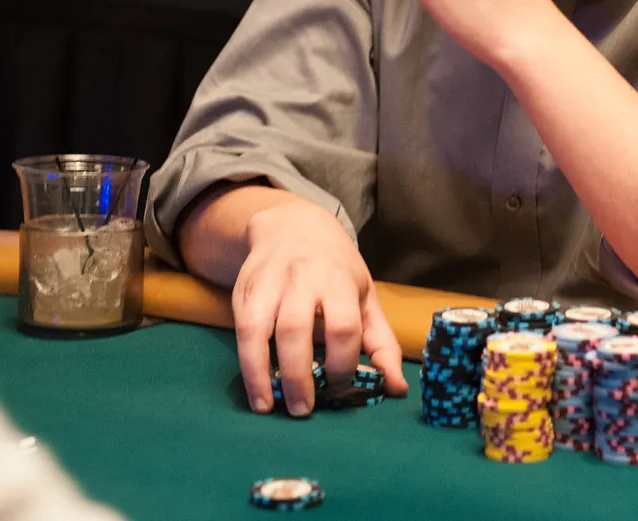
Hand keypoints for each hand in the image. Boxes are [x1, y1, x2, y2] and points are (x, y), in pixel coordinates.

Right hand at [232, 199, 406, 416]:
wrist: (291, 226)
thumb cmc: (335, 268)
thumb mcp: (364, 297)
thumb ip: (381, 343)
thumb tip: (396, 389)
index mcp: (339, 280)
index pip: (343, 325)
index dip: (343, 363)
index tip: (341, 388)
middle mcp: (302, 278)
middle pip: (296, 329)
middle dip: (299, 375)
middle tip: (305, 410)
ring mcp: (269, 283)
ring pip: (260, 330)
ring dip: (263, 374)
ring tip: (272, 408)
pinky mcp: (244, 290)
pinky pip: (241, 332)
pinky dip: (246, 366)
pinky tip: (256, 393)